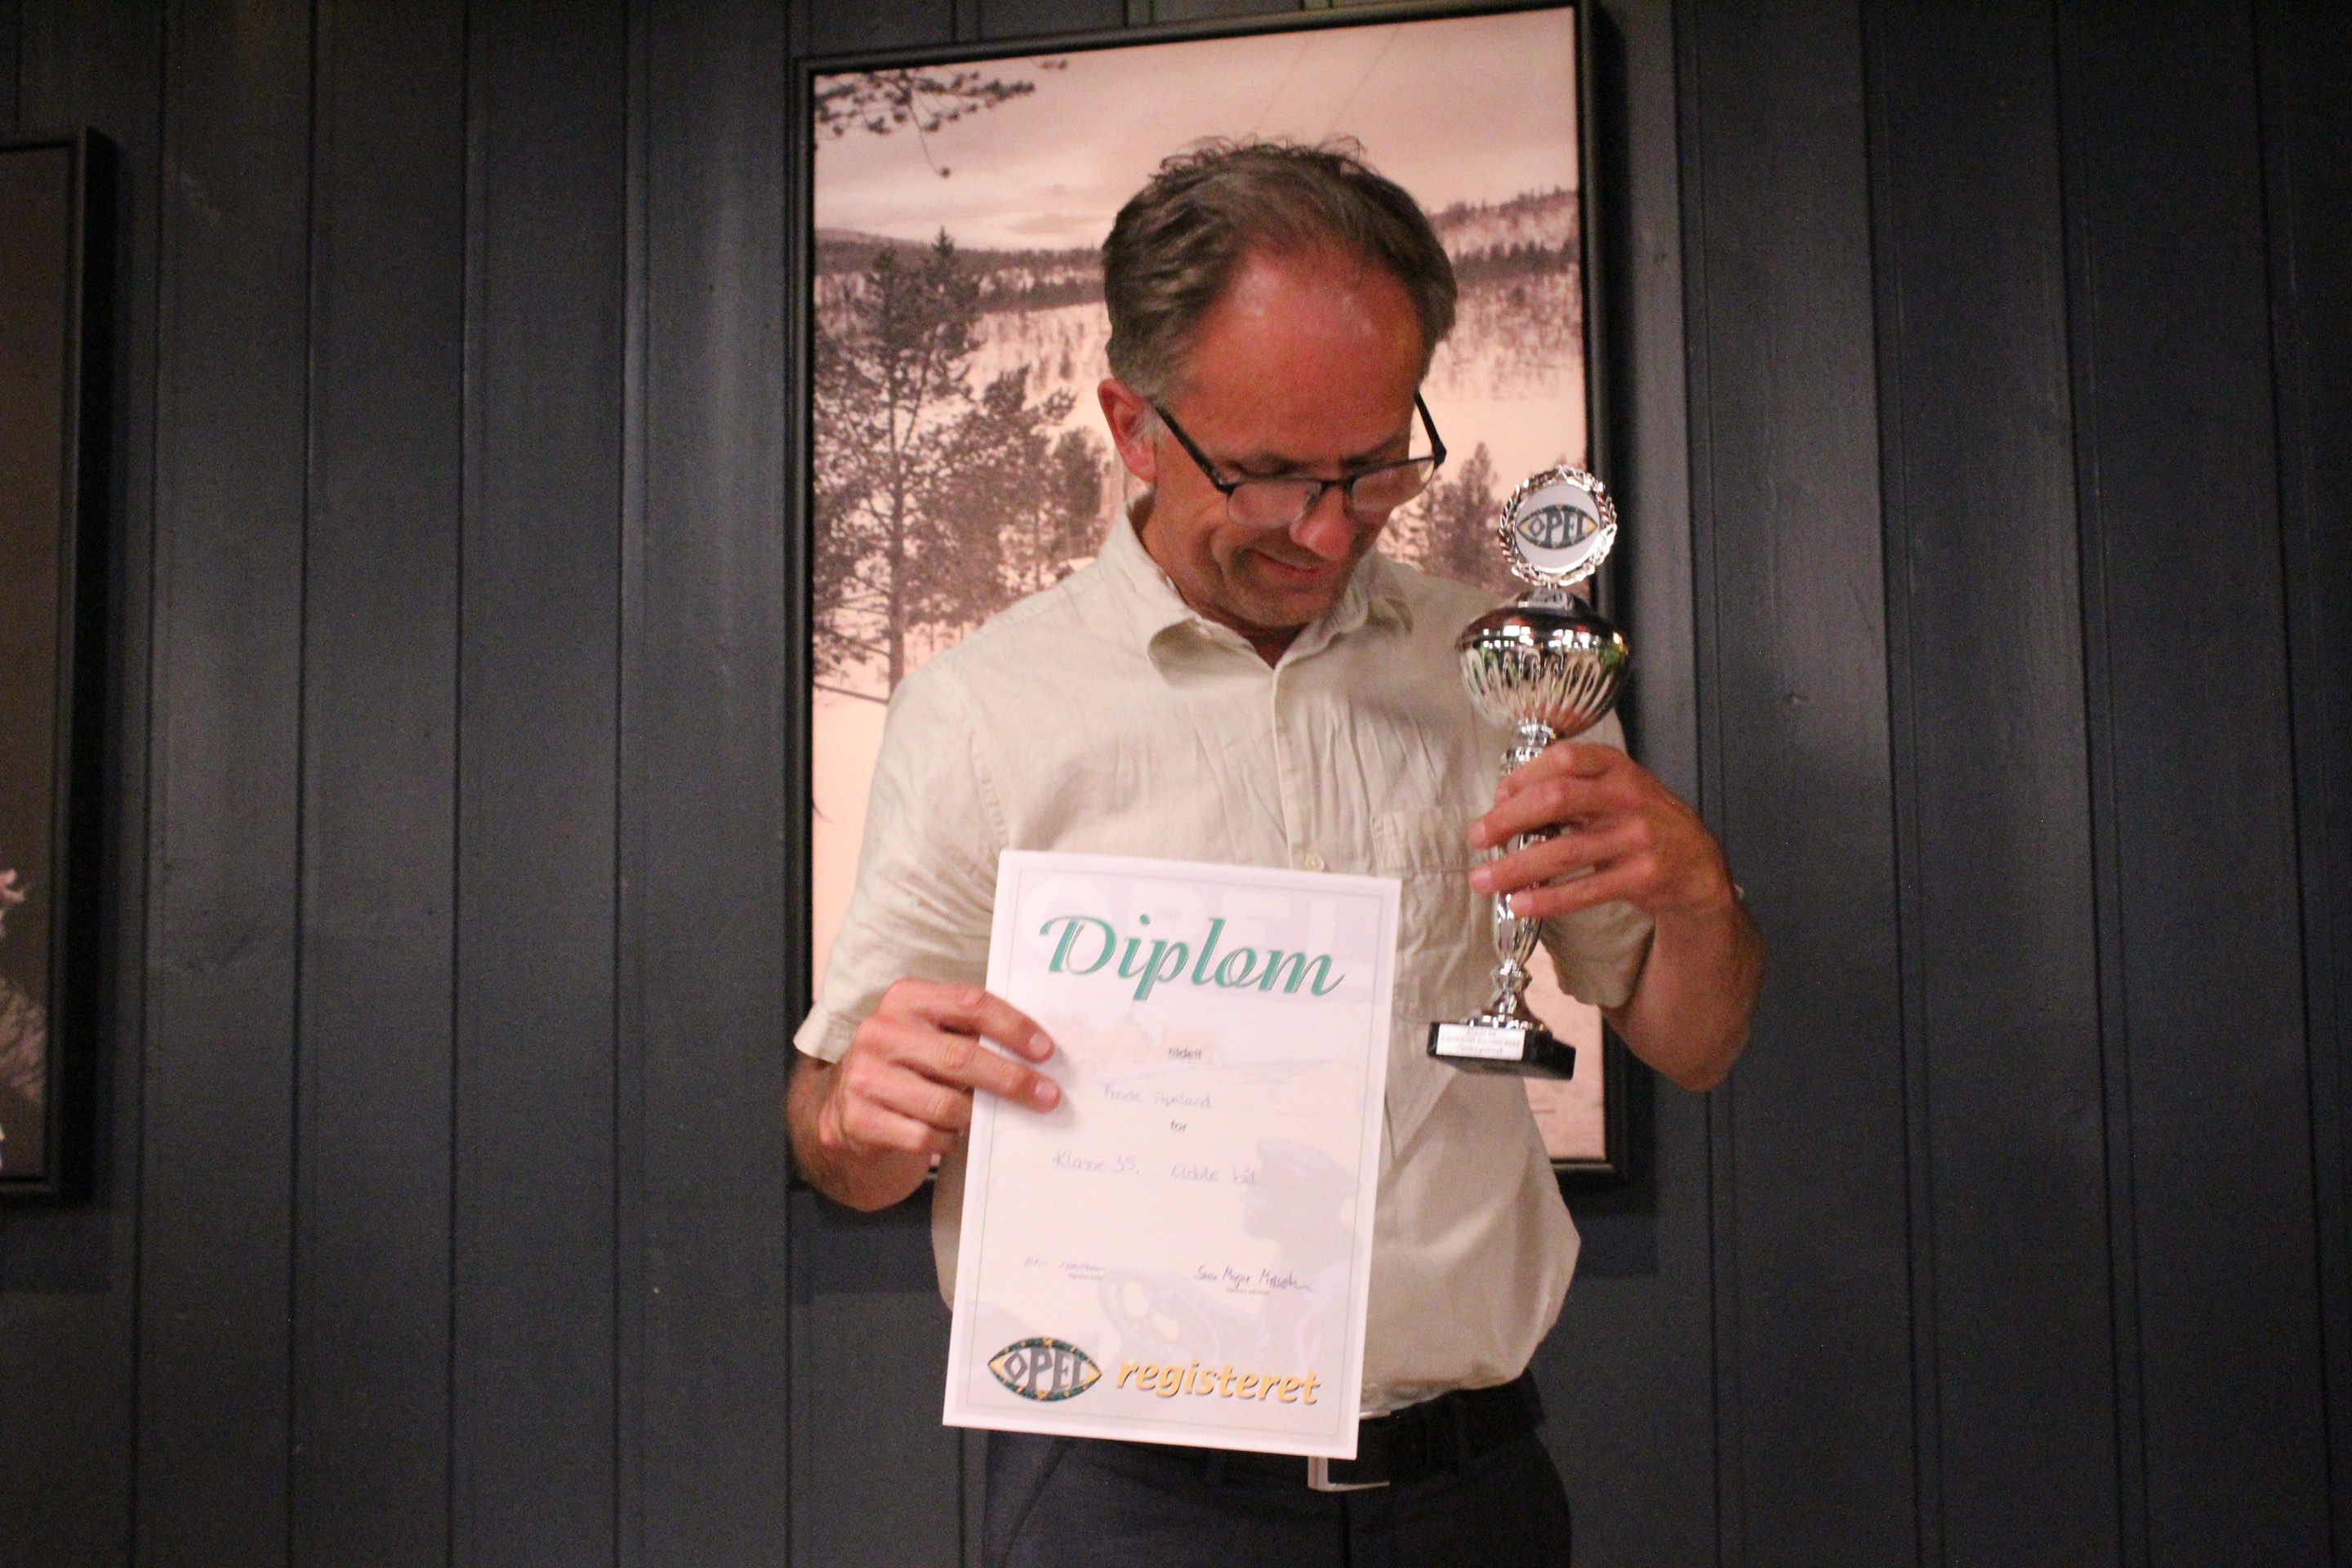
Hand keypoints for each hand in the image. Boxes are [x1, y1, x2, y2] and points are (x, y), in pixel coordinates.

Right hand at [790, 980, 1061, 1208]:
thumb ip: (971, 1033)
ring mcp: (865, 1076)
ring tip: (983, 1120)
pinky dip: (947, 1140)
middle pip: (962, 1057)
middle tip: (1048, 1096)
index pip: (970, 1003)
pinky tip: (949, 1137)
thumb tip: (1037, 1055)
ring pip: (946, 1105)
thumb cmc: (908, 1065)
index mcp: (906, 998)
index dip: (1013, 1026)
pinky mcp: (858, 1118)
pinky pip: (923, 1136)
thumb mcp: (931, 1032)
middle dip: (1012, 1080)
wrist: (844, 1105)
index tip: (1046, 1051)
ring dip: (975, 1118)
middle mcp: (881, 1031)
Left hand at [1466, 741, 1736, 923]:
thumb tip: (1502, 805)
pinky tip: (1520, 903)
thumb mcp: (1612, 790)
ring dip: (1516, 867)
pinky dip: (1548, 898)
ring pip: (1565, 850)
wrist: (1696, 864)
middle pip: (1556, 799)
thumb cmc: (1638, 822)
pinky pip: (1586, 889)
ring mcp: (1639, 836)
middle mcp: (1628, 795)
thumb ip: (1567, 790)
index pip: (1562, 760)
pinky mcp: (1643, 875)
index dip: (1522, 777)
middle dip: (1508, 820)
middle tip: (1477, 839)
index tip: (1495, 799)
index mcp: (1615, 766)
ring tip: (1483, 880)